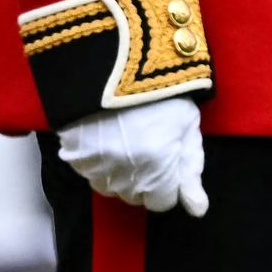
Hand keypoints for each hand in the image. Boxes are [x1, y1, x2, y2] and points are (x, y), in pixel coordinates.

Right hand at [55, 96, 208, 216]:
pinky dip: (100, 161)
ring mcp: (96, 168)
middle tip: (148, 141)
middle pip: (138, 197)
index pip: (162, 202)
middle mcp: (124, 176)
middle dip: (146, 178)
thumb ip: (192, 169)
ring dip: (122, 172)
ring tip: (127, 136)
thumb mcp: (187, 123)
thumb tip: (198, 209)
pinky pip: (91, 174)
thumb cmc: (158, 90)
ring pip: (114, 188)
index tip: (168, 156)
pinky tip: (108, 134)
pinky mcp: (74, 158)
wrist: (112, 62)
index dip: (169, 181)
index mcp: (156, 169)